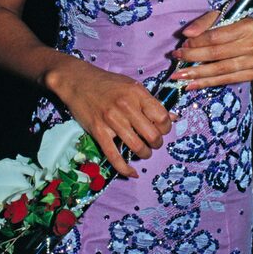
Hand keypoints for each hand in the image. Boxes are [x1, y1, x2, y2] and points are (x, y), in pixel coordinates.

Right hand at [44, 57, 172, 177]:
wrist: (78, 81)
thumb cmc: (108, 83)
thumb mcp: (132, 86)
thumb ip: (151, 102)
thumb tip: (174, 117)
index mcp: (137, 93)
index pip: (162, 117)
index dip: (165, 128)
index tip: (161, 129)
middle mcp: (126, 106)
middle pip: (152, 135)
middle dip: (157, 144)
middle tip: (153, 142)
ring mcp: (111, 120)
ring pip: (137, 147)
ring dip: (145, 154)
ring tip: (144, 152)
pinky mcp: (98, 131)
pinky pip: (114, 156)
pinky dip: (125, 169)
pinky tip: (132, 172)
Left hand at [170, 11, 252, 89]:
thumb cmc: (241, 24)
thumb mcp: (226, 16)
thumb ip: (205, 22)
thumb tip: (186, 33)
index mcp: (247, 26)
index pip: (216, 37)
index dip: (197, 42)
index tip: (182, 46)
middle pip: (217, 55)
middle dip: (193, 58)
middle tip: (176, 60)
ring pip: (221, 70)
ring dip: (197, 75)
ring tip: (180, 77)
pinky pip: (226, 80)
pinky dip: (207, 83)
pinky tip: (192, 85)